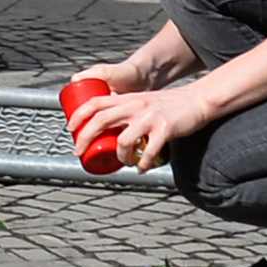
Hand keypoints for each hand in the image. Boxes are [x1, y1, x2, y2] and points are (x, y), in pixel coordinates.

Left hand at [68, 80, 206, 168]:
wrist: (197, 100)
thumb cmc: (170, 105)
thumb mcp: (143, 101)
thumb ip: (128, 111)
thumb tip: (114, 132)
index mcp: (128, 98)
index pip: (96, 102)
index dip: (79, 115)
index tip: (70, 128)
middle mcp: (135, 105)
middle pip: (101, 120)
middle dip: (85, 137)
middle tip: (79, 151)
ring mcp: (149, 117)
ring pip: (123, 140)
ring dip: (119, 156)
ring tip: (123, 162)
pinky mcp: (164, 129)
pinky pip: (149, 152)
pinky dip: (142, 164)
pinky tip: (141, 168)